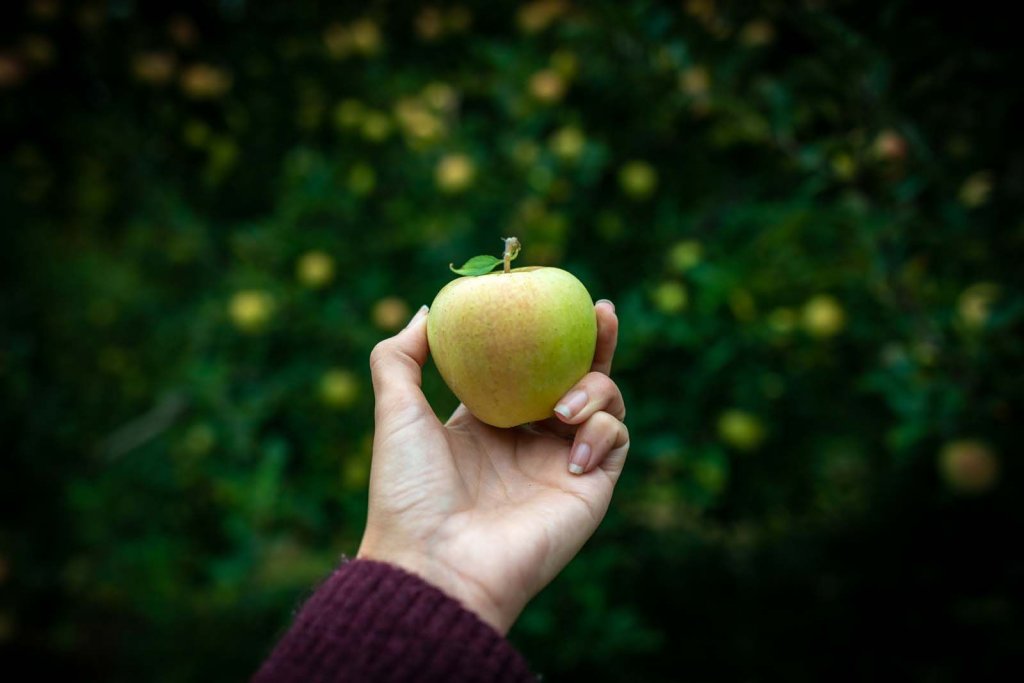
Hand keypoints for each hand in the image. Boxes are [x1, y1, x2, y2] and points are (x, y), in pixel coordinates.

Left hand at [357, 300, 628, 633]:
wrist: (435, 565)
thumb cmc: (409, 492)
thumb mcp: (396, 413)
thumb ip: (401, 357)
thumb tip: (426, 310)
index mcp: (488, 422)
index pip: (529, 367)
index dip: (546, 335)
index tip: (555, 296)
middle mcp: (530, 440)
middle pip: (577, 377)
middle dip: (595, 342)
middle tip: (598, 310)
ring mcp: (561, 464)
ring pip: (605, 404)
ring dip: (595, 389)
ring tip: (563, 406)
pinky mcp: (589, 489)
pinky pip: (617, 442)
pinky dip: (602, 432)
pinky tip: (570, 450)